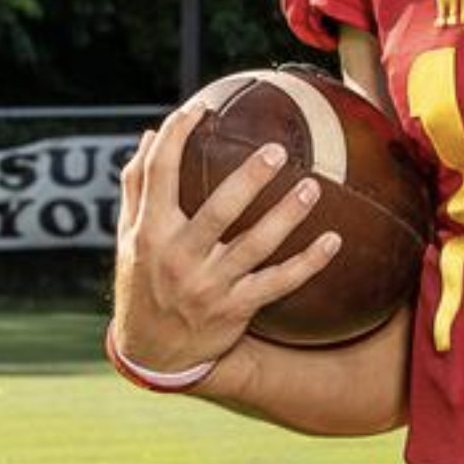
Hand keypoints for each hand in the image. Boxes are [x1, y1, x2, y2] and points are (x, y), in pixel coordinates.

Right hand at [110, 99, 342, 374]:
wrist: (151, 353)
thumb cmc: (143, 280)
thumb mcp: (129, 238)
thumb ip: (137, 187)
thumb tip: (151, 134)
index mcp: (149, 233)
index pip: (159, 175)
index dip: (177, 138)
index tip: (199, 109)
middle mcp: (179, 257)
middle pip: (218, 209)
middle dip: (249, 179)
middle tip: (278, 150)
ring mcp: (209, 285)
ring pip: (255, 245)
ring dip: (287, 215)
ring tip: (313, 186)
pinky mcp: (236, 308)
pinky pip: (278, 283)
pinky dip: (308, 263)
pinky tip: (334, 241)